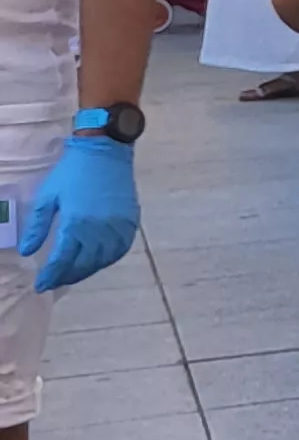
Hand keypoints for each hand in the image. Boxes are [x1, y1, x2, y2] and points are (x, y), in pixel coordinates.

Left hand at [21, 134, 139, 290]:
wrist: (105, 153)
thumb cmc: (71, 173)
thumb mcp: (47, 198)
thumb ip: (38, 227)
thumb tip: (27, 251)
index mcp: (76, 223)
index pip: (62, 260)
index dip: (50, 276)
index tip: (41, 286)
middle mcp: (99, 230)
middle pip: (83, 264)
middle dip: (67, 276)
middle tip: (55, 281)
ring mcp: (117, 227)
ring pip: (102, 260)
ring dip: (87, 271)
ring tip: (73, 273)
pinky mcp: (130, 223)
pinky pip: (120, 250)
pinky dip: (107, 260)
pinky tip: (97, 261)